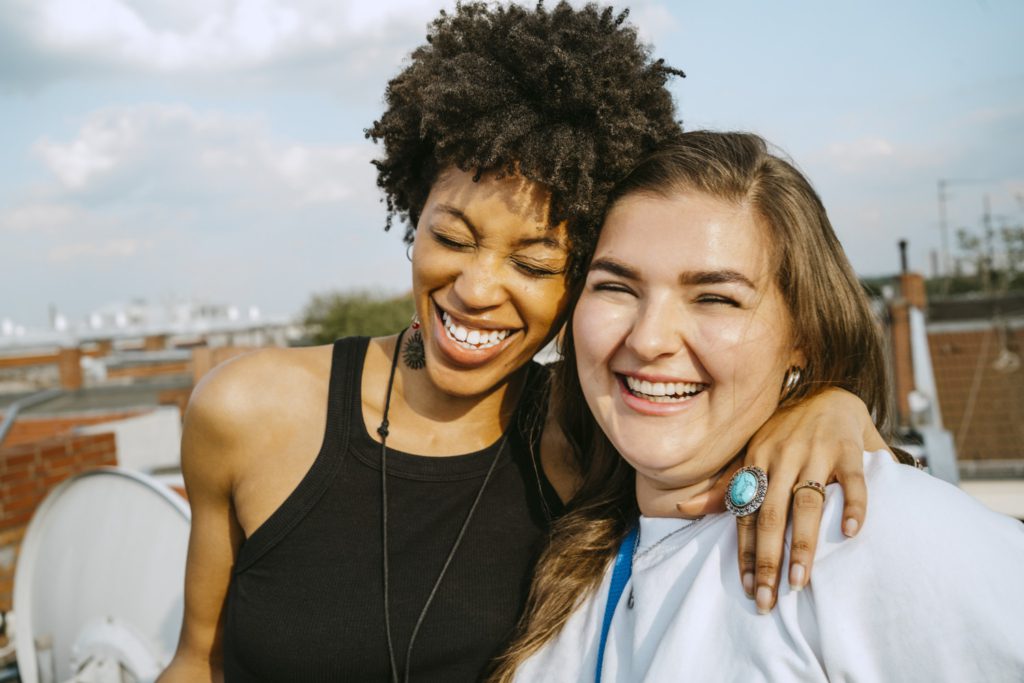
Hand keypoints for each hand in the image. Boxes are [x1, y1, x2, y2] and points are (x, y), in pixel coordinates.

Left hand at [708, 388, 878, 612]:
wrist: (829, 393)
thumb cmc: (786, 432)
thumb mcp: (752, 452)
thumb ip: (726, 483)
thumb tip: (682, 507)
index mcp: (756, 460)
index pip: (747, 513)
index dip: (745, 552)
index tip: (748, 588)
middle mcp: (782, 457)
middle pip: (771, 514)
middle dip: (767, 559)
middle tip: (769, 599)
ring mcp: (816, 452)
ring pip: (807, 503)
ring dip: (802, 543)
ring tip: (800, 580)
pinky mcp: (849, 450)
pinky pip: (853, 481)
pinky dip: (853, 506)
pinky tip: (850, 533)